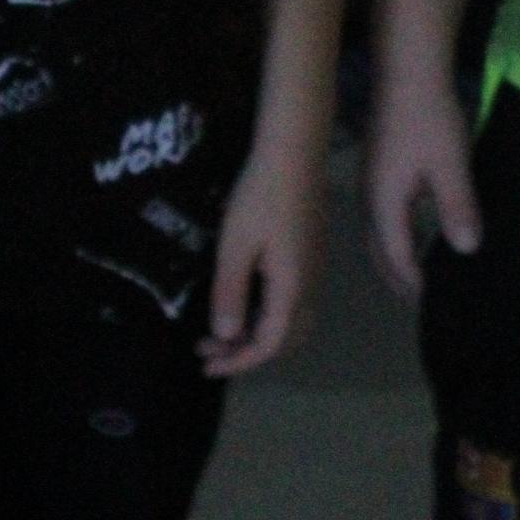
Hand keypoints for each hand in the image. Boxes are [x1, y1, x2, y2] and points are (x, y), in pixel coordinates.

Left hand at [201, 145, 324, 375]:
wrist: (293, 152)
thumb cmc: (261, 196)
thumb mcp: (235, 245)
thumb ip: (230, 292)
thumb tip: (225, 335)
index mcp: (292, 288)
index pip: (270, 344)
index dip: (239, 362)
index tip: (208, 367)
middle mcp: (308, 285)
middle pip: (284, 339)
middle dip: (245, 352)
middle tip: (207, 351)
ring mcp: (311, 270)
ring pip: (288, 320)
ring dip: (254, 332)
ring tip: (218, 331)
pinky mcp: (308, 255)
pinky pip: (289, 301)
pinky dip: (263, 314)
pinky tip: (240, 301)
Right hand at [365, 64, 480, 299]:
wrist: (407, 69)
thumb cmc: (429, 117)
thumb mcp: (450, 164)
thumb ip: (457, 207)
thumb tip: (466, 250)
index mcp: (384, 202)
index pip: (396, 255)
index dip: (414, 282)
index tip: (432, 303)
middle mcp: (370, 197)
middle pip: (378, 250)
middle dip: (396, 277)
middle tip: (418, 300)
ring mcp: (370, 181)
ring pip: (377, 232)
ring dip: (393, 257)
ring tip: (413, 274)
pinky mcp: (377, 168)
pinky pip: (381, 215)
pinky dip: (394, 235)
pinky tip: (412, 230)